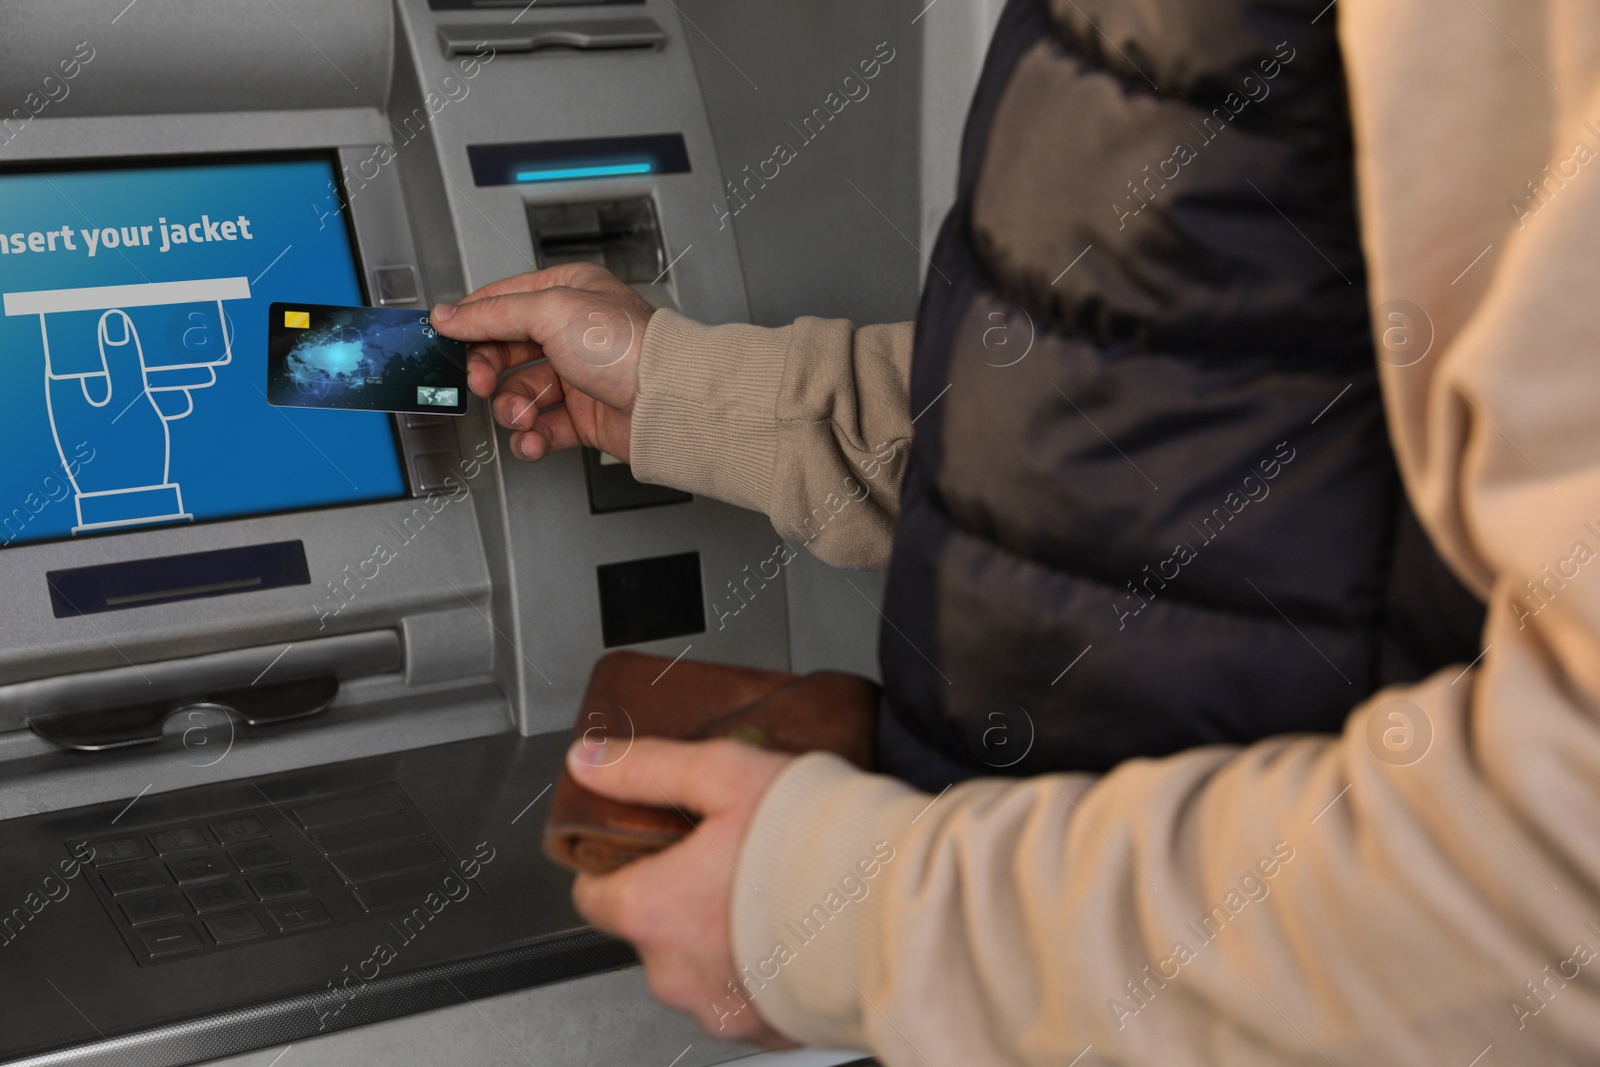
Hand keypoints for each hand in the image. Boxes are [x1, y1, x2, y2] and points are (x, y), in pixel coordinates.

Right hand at [431, 263, 653, 461]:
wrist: (666, 400)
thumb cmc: (628, 346)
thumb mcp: (551, 311)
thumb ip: (494, 314)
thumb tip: (451, 315)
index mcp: (566, 293)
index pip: (503, 302)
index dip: (473, 321)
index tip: (446, 337)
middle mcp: (572, 333)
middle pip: (506, 352)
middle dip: (490, 371)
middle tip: (484, 382)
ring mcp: (578, 377)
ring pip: (521, 394)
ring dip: (515, 409)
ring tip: (524, 415)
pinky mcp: (585, 417)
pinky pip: (543, 428)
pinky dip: (532, 437)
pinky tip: (532, 438)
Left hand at [567, 736, 797, 1046]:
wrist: (900, 908)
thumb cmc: (819, 843)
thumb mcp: (725, 772)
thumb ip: (647, 768)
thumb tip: (589, 761)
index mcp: (653, 910)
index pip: (593, 894)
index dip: (618, 863)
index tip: (650, 844)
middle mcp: (676, 973)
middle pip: (652, 930)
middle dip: (681, 895)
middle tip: (731, 855)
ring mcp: (722, 1009)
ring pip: (698, 967)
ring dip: (721, 935)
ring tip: (772, 890)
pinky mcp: (768, 1031)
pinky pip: (746, 996)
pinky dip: (760, 967)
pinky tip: (794, 929)